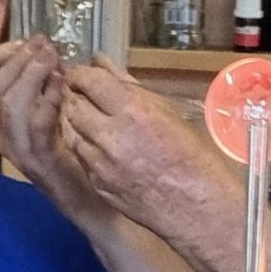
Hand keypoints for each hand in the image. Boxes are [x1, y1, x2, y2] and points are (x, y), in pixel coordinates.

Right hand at [0, 37, 111, 225]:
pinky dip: (47, 102)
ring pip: (10, 104)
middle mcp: (7, 135)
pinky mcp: (41, 161)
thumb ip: (52, 88)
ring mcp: (20, 150)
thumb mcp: (63, 116)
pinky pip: (36, 127)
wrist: (94, 204)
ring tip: (50, 58)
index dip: (4, 55)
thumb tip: (52, 54)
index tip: (27, 40)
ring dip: (31, 75)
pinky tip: (60, 87)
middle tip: (42, 44)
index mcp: (8, 122)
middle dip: (19, 59)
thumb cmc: (81, 157)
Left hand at [61, 58, 236, 238]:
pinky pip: (82, 157)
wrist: (197, 207)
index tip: (83, 76)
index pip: (89, 81)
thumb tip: (104, 64)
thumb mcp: (168, 112)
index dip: (81, 75)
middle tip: (89, 98)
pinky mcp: (98, 183)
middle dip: (78, 98)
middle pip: (74, 105)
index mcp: (134, 111)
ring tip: (101, 125)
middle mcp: (112, 136)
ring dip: (82, 124)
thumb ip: (130, 87)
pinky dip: (88, 149)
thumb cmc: (193, 158)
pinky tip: (107, 149)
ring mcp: (101, 163)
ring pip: (73, 132)